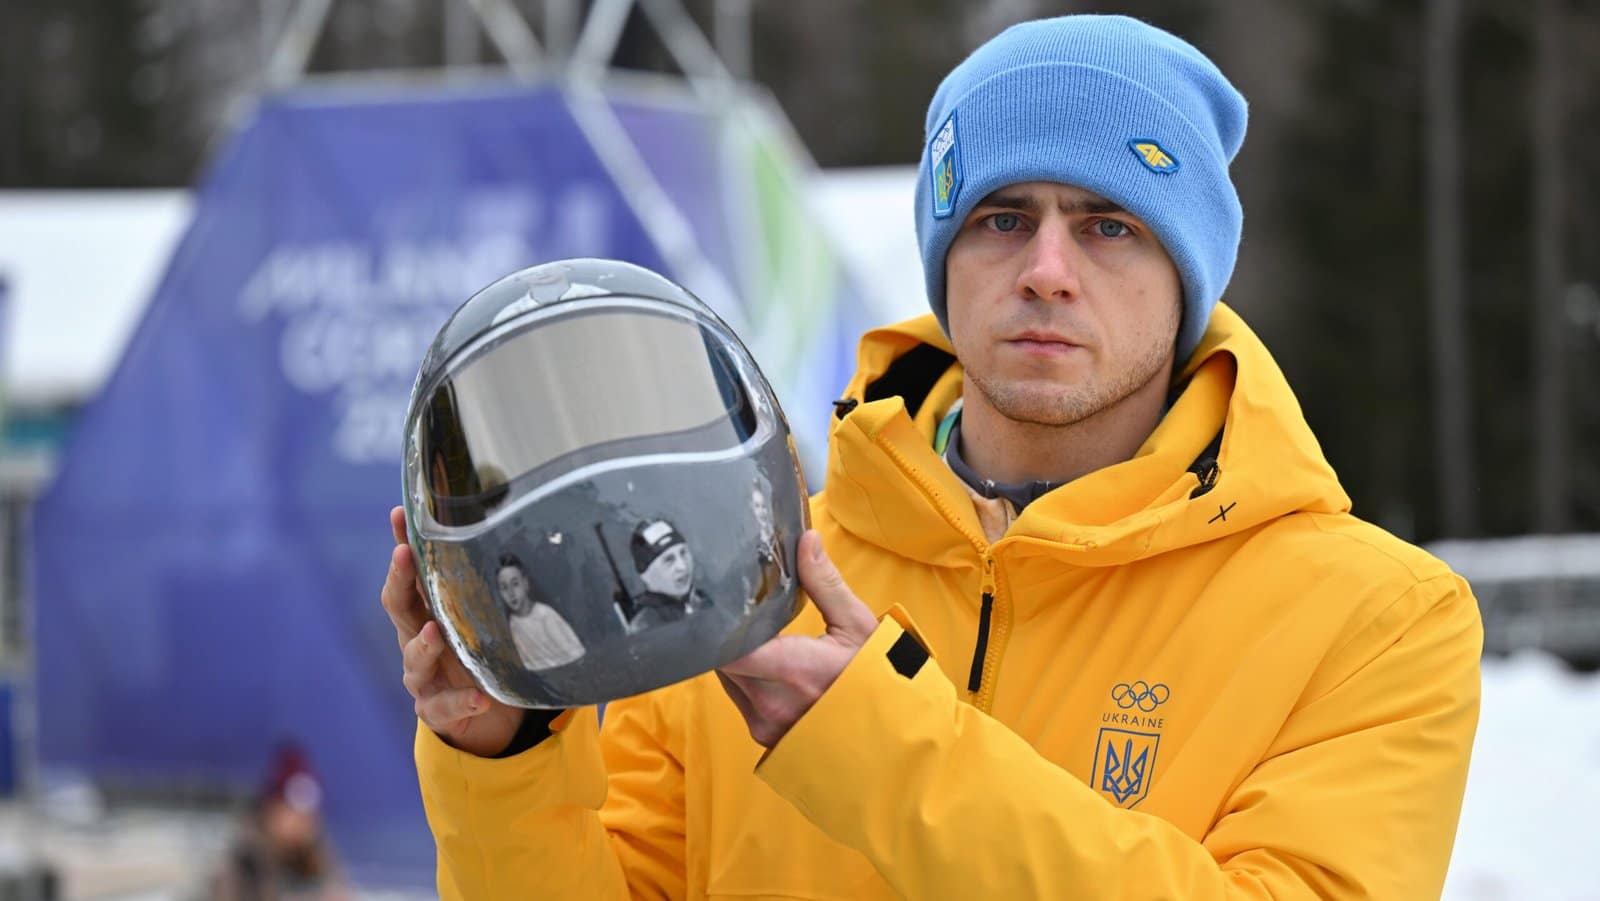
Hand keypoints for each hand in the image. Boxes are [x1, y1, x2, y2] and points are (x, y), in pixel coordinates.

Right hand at [382, 506, 523, 756]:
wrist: (482, 709)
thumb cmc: (479, 649)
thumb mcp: (483, 615)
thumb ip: (488, 585)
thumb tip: (516, 530)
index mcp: (426, 611)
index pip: (409, 573)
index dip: (402, 543)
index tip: (401, 513)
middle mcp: (416, 639)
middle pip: (398, 607)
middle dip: (398, 580)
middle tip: (404, 556)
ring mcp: (423, 676)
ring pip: (414, 659)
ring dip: (423, 645)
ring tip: (435, 633)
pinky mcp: (436, 709)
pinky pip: (444, 706)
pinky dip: (461, 702)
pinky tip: (479, 698)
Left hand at [718, 531, 877, 747]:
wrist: (891, 737)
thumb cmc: (878, 681)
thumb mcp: (858, 626)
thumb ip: (825, 583)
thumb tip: (806, 540)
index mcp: (792, 670)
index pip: (724, 647)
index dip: (716, 624)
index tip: (721, 601)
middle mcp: (770, 702)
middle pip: (720, 659)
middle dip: (727, 634)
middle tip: (740, 609)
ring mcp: (765, 724)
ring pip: (726, 679)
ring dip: (735, 657)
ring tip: (758, 636)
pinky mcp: (763, 736)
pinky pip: (739, 698)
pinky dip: (746, 678)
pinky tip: (768, 665)